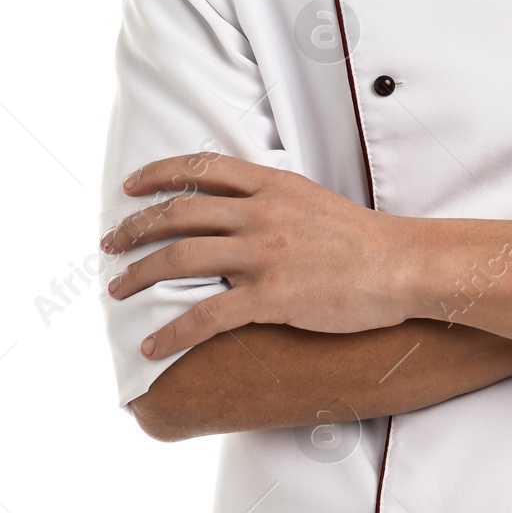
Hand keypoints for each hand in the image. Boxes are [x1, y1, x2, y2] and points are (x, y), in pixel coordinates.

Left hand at [101, 153, 408, 358]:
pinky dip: (172, 331)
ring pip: (181, 258)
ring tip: (117, 291)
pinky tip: (154, 344)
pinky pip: (206, 316)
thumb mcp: (313, 200)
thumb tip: (239, 208)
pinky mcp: (270, 297)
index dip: (159, 174)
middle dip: (135, 228)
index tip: (131, 186)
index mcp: (272, 185)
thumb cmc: (362, 239)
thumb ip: (273, 199)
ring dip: (140, 275)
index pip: (202, 168)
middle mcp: (261, 213)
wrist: (401, 265)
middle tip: (110, 244)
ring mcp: (264, 254)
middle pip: (180, 212)